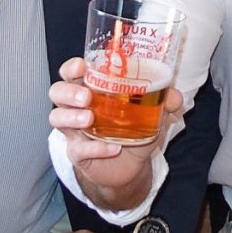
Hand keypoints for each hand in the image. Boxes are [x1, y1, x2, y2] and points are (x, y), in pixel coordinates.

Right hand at [48, 56, 160, 208]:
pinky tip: (113, 148)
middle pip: (57, 92)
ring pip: (57, 118)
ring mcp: (75, 131)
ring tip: (90, 120)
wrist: (130, 166)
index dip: (71, 68)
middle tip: (86, 97)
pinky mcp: (79, 154)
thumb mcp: (152, 112)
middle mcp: (77, 107)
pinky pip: (78, 150)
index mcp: (91, 88)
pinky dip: (96, 148)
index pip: (71, 72)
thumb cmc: (133, 129)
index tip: (82, 66)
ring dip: (72, 117)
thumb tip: (174, 96)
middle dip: (67, 91)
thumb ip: (164, 101)